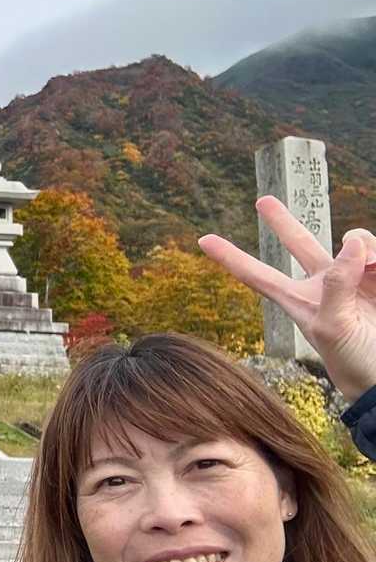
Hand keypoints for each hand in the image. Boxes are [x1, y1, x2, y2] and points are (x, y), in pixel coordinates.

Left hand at [198, 197, 375, 401]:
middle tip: (262, 201)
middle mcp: (323, 284)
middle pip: (298, 243)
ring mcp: (353, 277)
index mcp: (296, 299)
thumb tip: (349, 242)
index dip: (231, 257)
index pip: (257, 274)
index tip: (202, 239)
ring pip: (353, 240)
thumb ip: (336, 283)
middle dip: (281, 221)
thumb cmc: (352, 359)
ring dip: (363, 244)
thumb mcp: (331, 326)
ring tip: (372, 264)